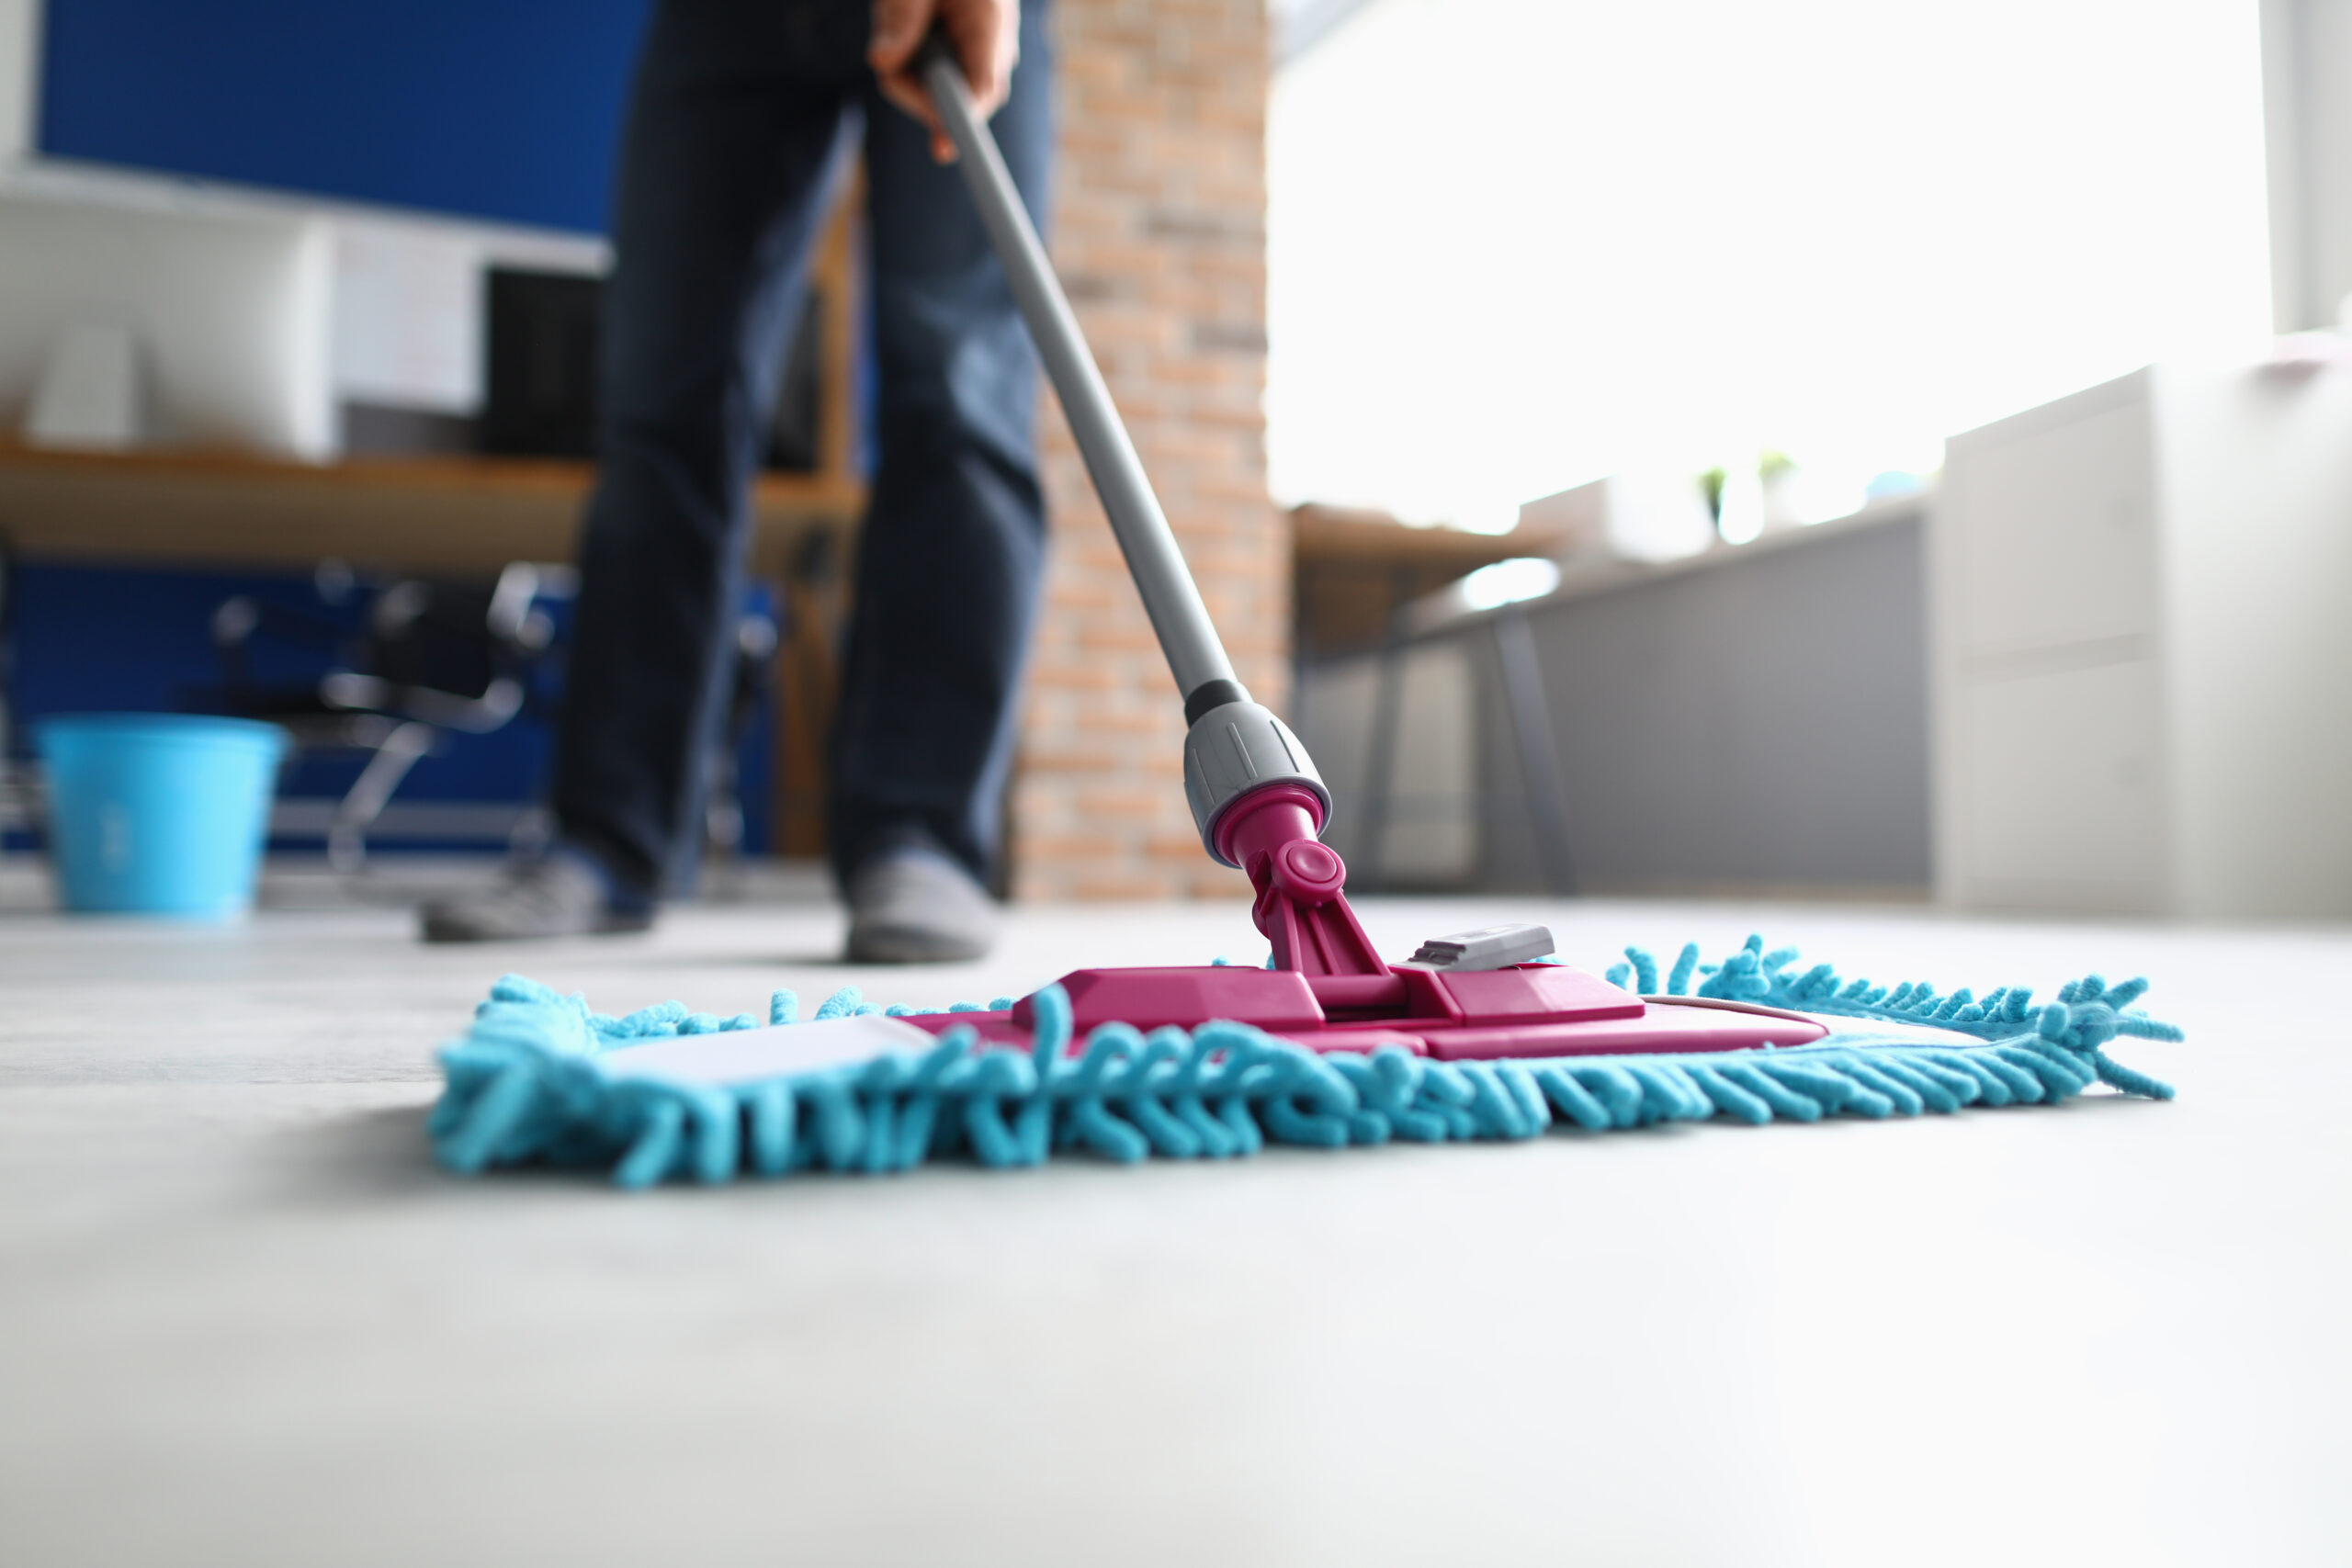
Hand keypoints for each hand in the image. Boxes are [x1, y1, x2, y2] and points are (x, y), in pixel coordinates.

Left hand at [870, 0, 1020, 162]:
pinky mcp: (966, 63)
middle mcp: (992, 50)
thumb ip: (899, 20)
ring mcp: (981, 59)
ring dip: (908, 71)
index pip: (981, 89)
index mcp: (990, 25)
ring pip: (937, 95)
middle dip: (913, 88)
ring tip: (903, 23)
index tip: (943, 149)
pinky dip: (911, 66)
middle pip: (956, 102)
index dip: (962, 121)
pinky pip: (933, 84)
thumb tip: (881, 65)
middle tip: (887, 54)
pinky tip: (912, 33)